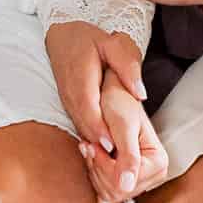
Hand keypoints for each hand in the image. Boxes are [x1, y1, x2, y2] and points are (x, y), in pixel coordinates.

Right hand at [45, 21, 146, 167]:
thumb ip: (127, 66)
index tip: (114, 147)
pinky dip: (94, 140)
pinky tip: (110, 151)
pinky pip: (81, 127)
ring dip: (98, 147)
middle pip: (85, 126)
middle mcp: (71, 96)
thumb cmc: (89, 39)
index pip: (88, 109)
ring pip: (82, 130)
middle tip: (121, 166)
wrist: (61, 37)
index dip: (100, 130)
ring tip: (118, 164)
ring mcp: (68, 103)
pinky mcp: (70, 108)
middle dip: (101, 147)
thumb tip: (141, 93)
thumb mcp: (113, 44)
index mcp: (81, 80)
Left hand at [79, 78, 167, 202]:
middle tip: (88, 144)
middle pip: (117, 191)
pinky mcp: (127, 179)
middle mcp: (154, 175)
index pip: (124, 184)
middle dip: (98, 167)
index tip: (92, 145)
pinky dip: (95, 170)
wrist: (114, 96)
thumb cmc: (119, 102)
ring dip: (94, 168)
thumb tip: (126, 187)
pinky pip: (105, 188)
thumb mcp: (123, 125)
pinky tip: (93, 152)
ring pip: (109, 192)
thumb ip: (128, 156)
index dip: (104, 166)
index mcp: (159, 162)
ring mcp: (141, 179)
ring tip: (90, 145)